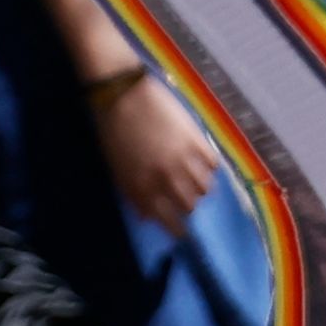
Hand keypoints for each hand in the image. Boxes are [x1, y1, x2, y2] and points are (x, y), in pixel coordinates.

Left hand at [87, 69, 223, 228]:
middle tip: (185, 199)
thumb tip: (147, 217)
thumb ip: (134, 195)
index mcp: (144, 189)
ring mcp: (184, 159)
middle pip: (190, 206)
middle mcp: (167, 179)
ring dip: (200, 188)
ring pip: (205, 188)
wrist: (122, 94)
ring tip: (196, 180)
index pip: (169, 222)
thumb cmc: (113, 132)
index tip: (181, 231)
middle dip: (188, 207)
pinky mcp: (196, 139)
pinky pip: (213, 164)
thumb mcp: (117, 170)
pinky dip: (209, 166)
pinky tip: (202, 161)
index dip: (177, 230)